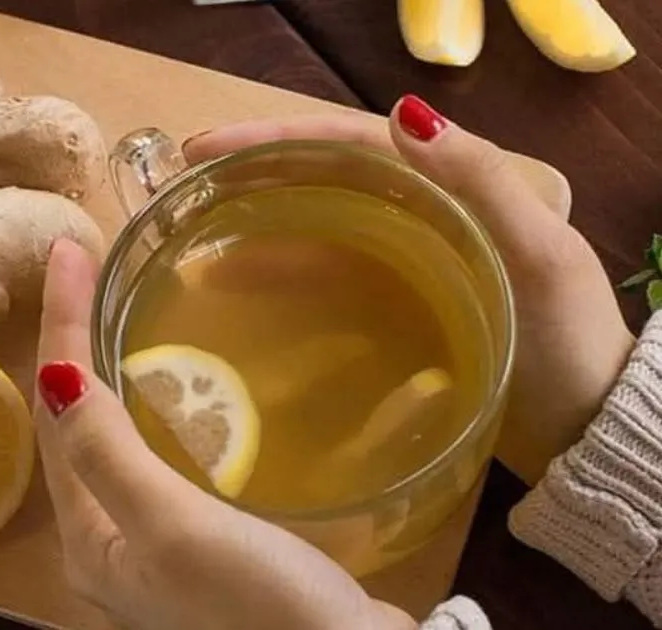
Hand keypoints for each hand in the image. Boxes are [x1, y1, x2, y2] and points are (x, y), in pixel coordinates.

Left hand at [32, 239, 413, 629]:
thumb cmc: (256, 602)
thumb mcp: (172, 527)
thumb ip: (108, 454)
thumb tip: (52, 373)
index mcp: (89, 541)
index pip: (57, 415)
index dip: (59, 329)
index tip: (69, 250)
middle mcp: (112, 543)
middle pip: (78, 425)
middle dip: (76, 343)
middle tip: (88, 268)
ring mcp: (161, 544)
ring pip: (121, 438)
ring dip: (114, 371)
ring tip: (117, 303)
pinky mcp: (211, 542)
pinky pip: (168, 457)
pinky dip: (165, 408)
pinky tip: (184, 378)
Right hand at [184, 95, 634, 483]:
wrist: (588, 430)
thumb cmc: (568, 342)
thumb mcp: (538, 254)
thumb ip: (480, 181)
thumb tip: (403, 113)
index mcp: (452, 187)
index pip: (350, 144)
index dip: (276, 138)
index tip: (206, 150)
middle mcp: (421, 215)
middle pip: (322, 180)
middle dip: (251, 176)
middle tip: (184, 186)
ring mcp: (405, 264)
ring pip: (318, 228)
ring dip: (258, 230)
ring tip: (196, 249)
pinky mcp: (396, 310)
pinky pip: (328, 279)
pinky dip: (283, 277)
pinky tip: (243, 294)